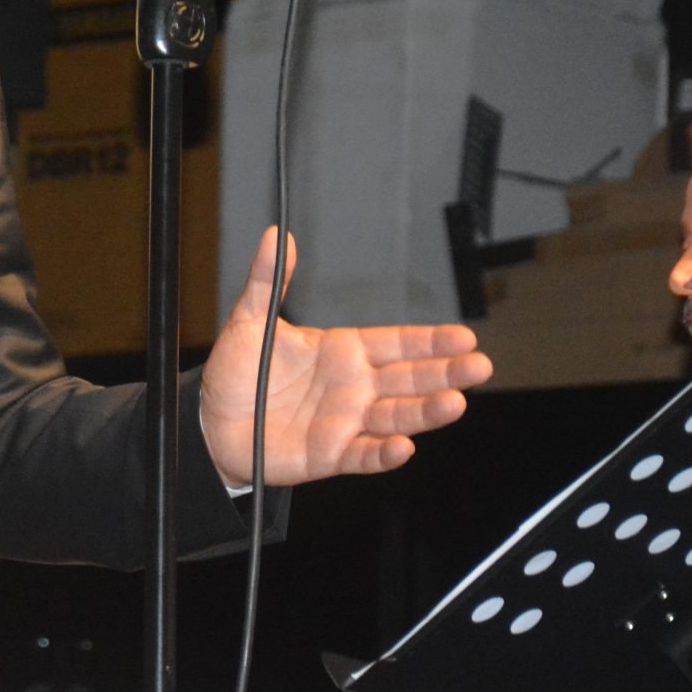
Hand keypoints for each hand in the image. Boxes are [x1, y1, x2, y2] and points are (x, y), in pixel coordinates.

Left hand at [199, 226, 493, 487]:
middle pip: (410, 379)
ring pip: (397, 417)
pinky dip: (385, 453)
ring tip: (454, 404)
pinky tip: (404, 447)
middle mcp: (355, 387)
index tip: (464, 336)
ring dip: (426, 412)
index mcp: (343, 351)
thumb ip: (267, 280)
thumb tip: (277, 237)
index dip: (430, 341)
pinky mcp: (332, 454)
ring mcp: (347, 422)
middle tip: (480, 366)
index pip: (397, 343)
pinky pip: (365, 455)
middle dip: (445, 373)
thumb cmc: (237, 373)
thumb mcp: (248, 321)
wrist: (211, 423)